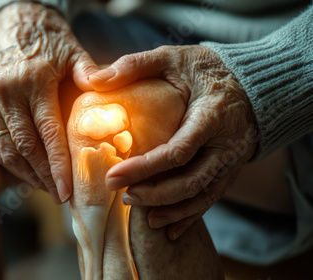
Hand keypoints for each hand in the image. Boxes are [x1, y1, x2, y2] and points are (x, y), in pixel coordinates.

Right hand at [0, 3, 97, 202]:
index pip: (47, 133)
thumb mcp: (71, 49)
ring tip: (42, 188)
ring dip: (22, 174)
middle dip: (42, 177)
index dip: (56, 166)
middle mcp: (4, 92)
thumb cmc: (46, 37)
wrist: (8, 20)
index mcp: (32, 80)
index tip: (66, 191)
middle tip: (59, 196)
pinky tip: (14, 177)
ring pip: (3, 149)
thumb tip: (106, 92)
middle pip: (23, 147)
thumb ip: (89, 72)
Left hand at [90, 45, 257, 239]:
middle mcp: (226, 144)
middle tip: (123, 196)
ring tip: (142, 216)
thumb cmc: (206, 69)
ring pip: (203, 195)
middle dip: (155, 194)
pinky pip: (212, 198)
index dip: (144, 168)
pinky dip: (190, 216)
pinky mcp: (231, 170)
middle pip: (191, 181)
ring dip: (171, 210)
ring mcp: (232, 161)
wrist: (253, 82)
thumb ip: (135, 65)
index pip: (177, 152)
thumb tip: (94, 80)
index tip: (113, 176)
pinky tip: (169, 229)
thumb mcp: (172, 58)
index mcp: (211, 116)